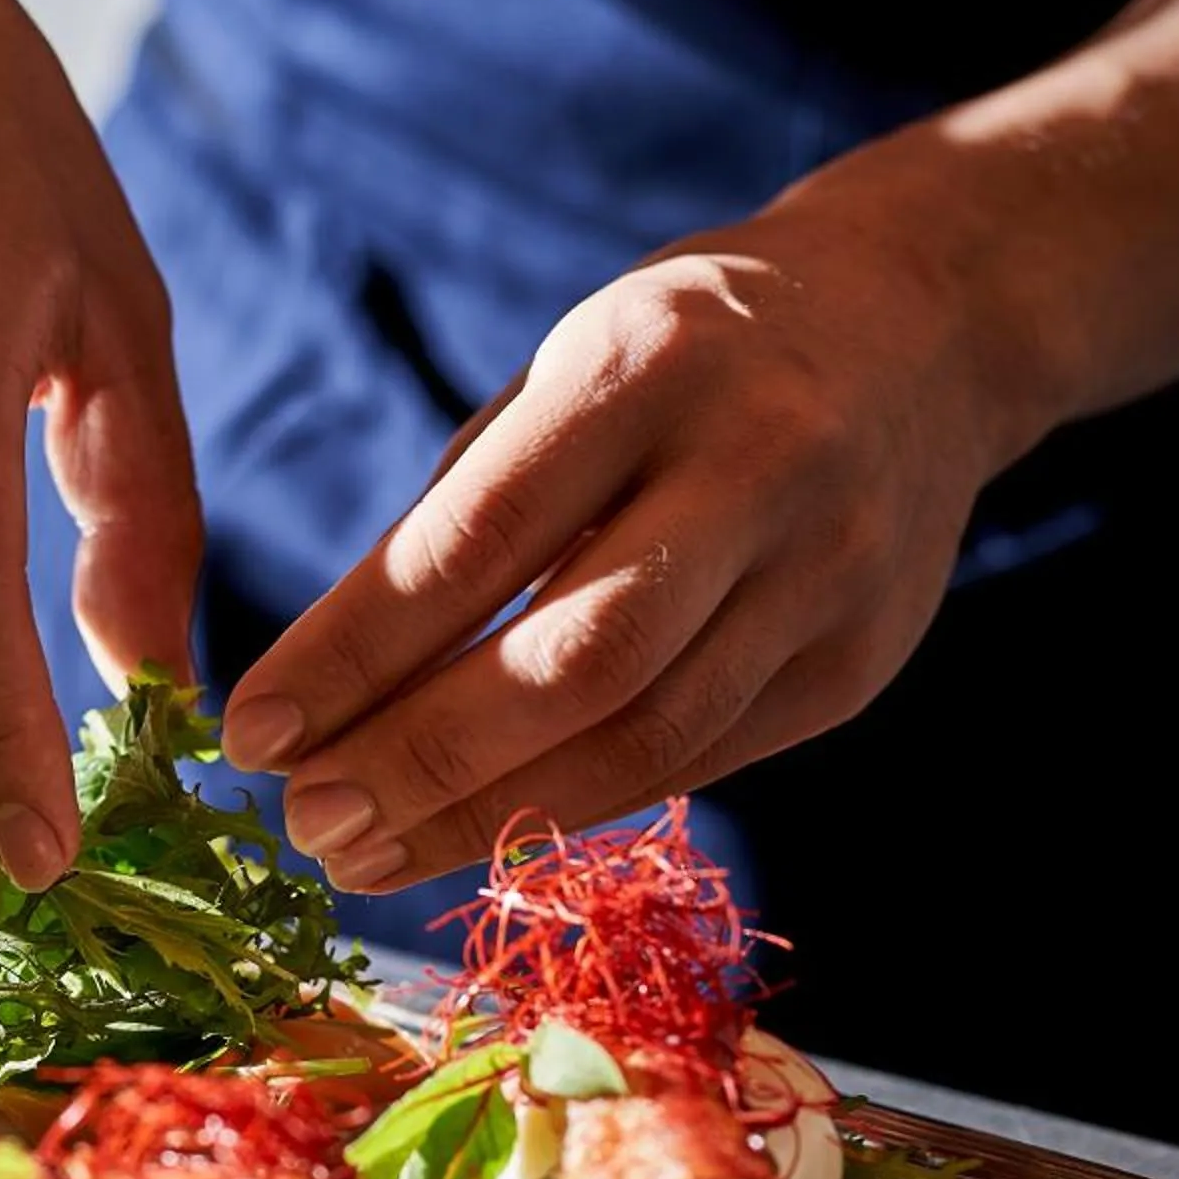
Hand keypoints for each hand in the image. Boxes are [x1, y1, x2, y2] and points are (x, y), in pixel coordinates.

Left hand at [220, 162, 1054, 891]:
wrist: (923, 324)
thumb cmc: (686, 352)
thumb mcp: (566, 372)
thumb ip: (465, 512)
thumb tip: (330, 684)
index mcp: (647, 367)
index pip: (478, 538)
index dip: (357, 650)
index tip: (255, 731)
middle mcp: (756, 469)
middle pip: (578, 660)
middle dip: (423, 759)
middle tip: (306, 824)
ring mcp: (829, 576)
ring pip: (645, 738)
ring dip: (486, 816)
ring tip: (363, 854)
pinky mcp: (859, 664)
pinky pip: (697, 760)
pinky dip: (574, 801)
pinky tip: (476, 829)